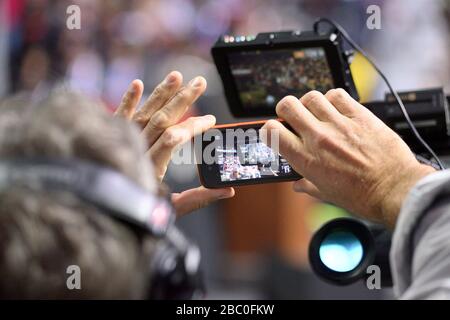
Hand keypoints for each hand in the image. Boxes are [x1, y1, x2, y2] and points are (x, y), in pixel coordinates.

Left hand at [115, 71, 233, 215]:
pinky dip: (127, 101)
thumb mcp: (171, 210)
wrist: (99, 217)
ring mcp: (120, 143)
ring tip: (176, 76)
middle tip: (199, 82)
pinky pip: (117, 117)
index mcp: (151, 169)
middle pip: (160, 120)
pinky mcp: (107, 139)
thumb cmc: (138, 216)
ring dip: (160, 94)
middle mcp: (135, 152)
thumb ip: (198, 198)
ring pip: (143, 114)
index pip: (174, 140)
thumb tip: (228, 190)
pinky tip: (137, 84)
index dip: (193, 127)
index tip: (211, 119)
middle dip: (182, 99)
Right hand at [261, 89, 434, 227]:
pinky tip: (336, 109)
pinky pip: (337, 95)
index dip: (269, 129)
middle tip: (292, 118)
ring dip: (309, 104)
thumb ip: (307, 186)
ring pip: (311, 97)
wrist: (395, 190)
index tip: (275, 132)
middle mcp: (319, 139)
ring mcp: (339, 125)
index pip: (272, 132)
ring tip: (316, 113)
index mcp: (306, 160)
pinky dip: (332, 99)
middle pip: (287, 106)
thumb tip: (297, 184)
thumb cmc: (364, 197)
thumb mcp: (327, 195)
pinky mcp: (359, 116)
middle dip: (285, 110)